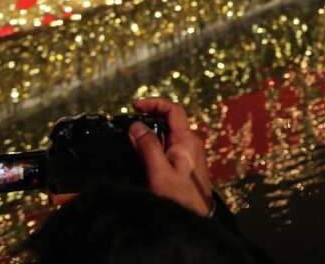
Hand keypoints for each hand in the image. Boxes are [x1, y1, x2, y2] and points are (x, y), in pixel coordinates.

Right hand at [129, 97, 213, 216]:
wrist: (196, 221)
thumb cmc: (179, 198)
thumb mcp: (159, 172)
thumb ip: (148, 147)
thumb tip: (136, 125)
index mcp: (187, 140)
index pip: (173, 110)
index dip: (155, 103)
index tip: (135, 106)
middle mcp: (191, 143)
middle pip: (169, 122)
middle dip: (149, 120)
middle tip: (128, 128)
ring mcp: (190, 154)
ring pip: (168, 136)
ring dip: (150, 135)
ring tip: (131, 144)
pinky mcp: (187, 166)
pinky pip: (169, 148)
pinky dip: (155, 147)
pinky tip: (143, 158)